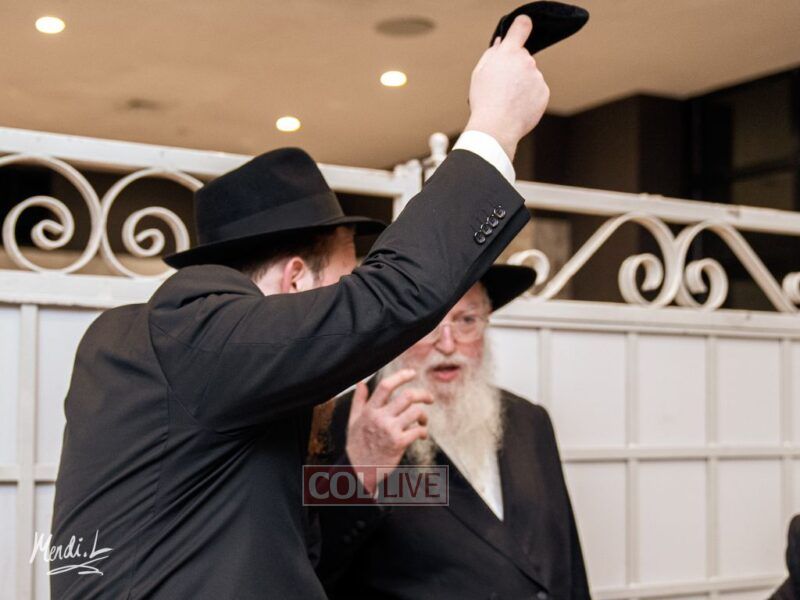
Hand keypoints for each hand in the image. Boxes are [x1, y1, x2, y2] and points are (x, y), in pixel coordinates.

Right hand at [345, 370, 432, 492]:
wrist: (358, 470)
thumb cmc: (357, 445)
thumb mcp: (353, 421)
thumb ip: (358, 400)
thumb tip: (361, 382)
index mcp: (369, 411)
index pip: (386, 386)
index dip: (401, 376)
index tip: (412, 373)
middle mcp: (380, 418)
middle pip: (407, 396)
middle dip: (423, 394)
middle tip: (429, 398)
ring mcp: (390, 430)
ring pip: (416, 412)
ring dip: (424, 416)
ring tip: (423, 421)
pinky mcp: (399, 444)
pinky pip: (418, 431)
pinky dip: (423, 432)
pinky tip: (421, 435)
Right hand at [466, 15, 549, 159]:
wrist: (497, 126)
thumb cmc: (484, 101)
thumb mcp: (479, 73)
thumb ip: (492, 54)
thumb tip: (501, 44)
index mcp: (509, 52)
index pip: (521, 27)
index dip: (521, 26)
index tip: (522, 27)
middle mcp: (526, 61)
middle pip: (523, 58)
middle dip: (515, 68)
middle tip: (501, 86)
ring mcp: (537, 77)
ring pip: (530, 76)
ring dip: (522, 85)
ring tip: (507, 100)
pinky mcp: (544, 92)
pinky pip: (536, 91)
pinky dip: (529, 97)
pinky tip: (517, 107)